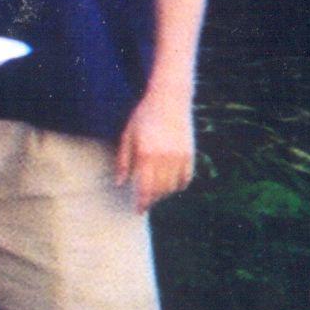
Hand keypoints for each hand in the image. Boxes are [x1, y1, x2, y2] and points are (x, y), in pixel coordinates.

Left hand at [116, 88, 195, 208]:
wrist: (169, 98)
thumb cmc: (143, 116)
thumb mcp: (128, 135)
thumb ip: (123, 161)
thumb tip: (120, 183)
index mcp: (146, 154)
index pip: (145, 188)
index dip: (142, 202)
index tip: (138, 210)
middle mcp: (164, 158)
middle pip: (160, 191)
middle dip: (152, 199)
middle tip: (145, 202)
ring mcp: (179, 156)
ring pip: (173, 187)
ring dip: (164, 193)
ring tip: (155, 192)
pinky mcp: (190, 153)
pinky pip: (186, 178)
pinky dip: (178, 185)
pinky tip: (170, 184)